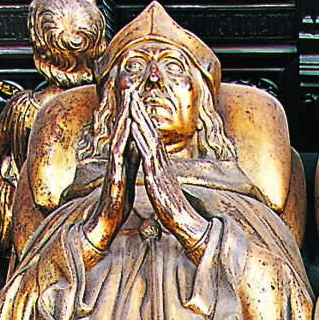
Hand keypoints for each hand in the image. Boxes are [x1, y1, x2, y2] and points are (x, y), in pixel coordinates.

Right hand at [81, 89, 136, 261]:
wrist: (103, 225)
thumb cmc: (115, 206)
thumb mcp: (128, 179)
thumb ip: (132, 163)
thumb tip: (139, 147)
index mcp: (121, 161)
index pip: (127, 133)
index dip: (131, 114)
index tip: (136, 96)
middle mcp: (115, 161)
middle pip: (121, 130)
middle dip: (126, 108)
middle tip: (130, 87)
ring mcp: (113, 167)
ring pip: (119, 137)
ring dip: (124, 118)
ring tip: (129, 100)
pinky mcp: (114, 177)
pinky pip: (119, 154)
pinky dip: (124, 139)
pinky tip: (128, 127)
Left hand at [129, 94, 210, 255]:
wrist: (188, 226)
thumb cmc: (177, 213)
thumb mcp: (167, 191)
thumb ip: (162, 179)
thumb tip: (157, 174)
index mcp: (163, 167)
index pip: (153, 139)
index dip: (145, 120)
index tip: (136, 104)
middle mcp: (163, 164)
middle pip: (151, 132)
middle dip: (141, 112)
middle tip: (132, 93)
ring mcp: (160, 170)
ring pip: (149, 139)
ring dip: (140, 119)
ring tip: (131, 102)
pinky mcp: (157, 179)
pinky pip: (147, 155)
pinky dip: (140, 139)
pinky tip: (133, 128)